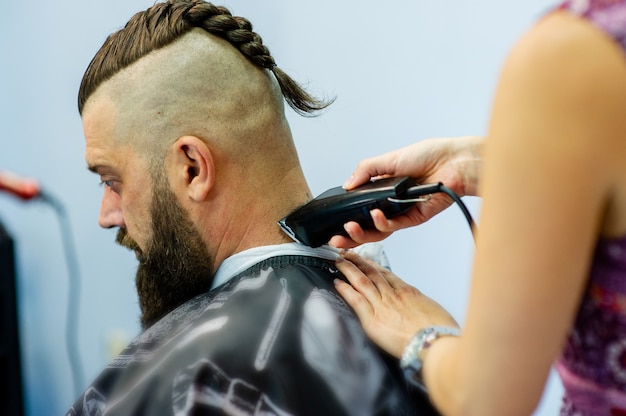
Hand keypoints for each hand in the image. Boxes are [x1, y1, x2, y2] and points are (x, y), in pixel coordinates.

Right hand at [330, 136, 482, 247]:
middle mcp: (391, 202)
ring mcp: (402, 212)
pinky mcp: (414, 218)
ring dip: (362, 232)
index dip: (347, 215)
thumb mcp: (389, 159)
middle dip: (350, 234)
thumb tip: (347, 184)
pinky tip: (376, 215)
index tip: (334, 222)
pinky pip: (394, 225)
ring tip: (350, 228)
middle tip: (336, 237)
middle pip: (366, 225)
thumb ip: (366, 171)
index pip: (360, 207)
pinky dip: (382, 222)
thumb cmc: (429, 155)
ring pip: (378, 230)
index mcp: (383, 188)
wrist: (453, 161)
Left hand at [334, 250, 457, 358]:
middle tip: (348, 253)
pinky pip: (356, 300)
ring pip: (362, 281)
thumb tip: (419, 309)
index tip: (366, 259)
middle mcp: (393, 295)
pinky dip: (345, 290)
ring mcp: (382, 306)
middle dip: (358, 262)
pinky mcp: (373, 320)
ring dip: (349, 270)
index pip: (387, 275)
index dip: (374, 265)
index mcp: (409, 292)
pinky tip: (338, 283)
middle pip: (372, 273)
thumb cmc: (440, 332)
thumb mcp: (434, 312)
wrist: (436, 343)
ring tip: (339, 262)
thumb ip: (421, 307)